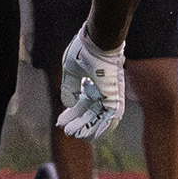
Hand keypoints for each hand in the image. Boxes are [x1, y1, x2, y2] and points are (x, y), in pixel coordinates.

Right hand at [58, 23, 127, 139]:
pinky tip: (91, 135)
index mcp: (91, 84)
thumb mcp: (71, 71)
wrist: (99, 42)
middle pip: (91, 113)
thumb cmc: (85, 52)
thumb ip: (69, 88)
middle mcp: (101, 91)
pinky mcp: (115, 96)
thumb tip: (68, 104)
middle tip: (68, 133)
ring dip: (89, 128)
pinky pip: (111, 116)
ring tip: (77, 136)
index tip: (62, 123)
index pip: (82, 104)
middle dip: (79, 124)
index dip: (72, 115)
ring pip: (100, 117)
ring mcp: (109, 94)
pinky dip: (102, 127)